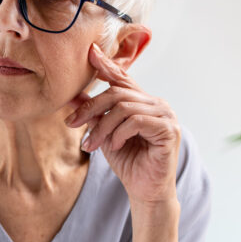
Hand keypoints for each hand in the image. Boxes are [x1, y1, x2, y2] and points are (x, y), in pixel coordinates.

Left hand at [64, 43, 180, 206]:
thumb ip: (93, 114)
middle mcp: (157, 103)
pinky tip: (113, 146)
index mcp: (143, 102)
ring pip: (124, 107)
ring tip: (92, 145)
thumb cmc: (129, 162)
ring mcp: (166, 115)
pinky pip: (136, 121)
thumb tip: (72, 97)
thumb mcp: (104, 134)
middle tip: (72, 124)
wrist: (145, 190)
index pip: (123, 78)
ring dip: (102, 127)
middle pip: (117, 93)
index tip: (90, 51)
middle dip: (91, 108)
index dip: (107, 64)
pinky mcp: (169, 129)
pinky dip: (119, 133)